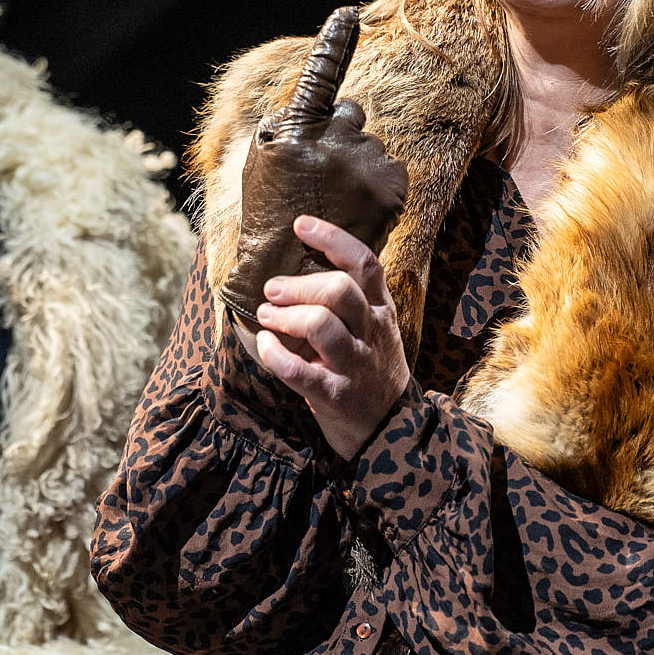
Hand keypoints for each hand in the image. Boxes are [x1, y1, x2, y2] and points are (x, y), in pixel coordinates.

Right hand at [220, 7, 407, 326]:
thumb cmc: (270, 213)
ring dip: (356, 163)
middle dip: (338, 134)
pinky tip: (355, 207)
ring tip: (334, 200)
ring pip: (368, 145)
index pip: (319, 76)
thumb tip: (318, 104)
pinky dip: (375, 183)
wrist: (293, 271)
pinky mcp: (393, 187)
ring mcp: (368, 165)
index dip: (334, 42)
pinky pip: (388, 168)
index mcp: (297, 132)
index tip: (348, 15)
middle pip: (349, 114)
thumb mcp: (261, 161)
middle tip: (319, 174)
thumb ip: (288, 126)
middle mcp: (337, 142)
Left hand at [251, 214, 411, 459]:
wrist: (389, 429)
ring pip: (321, 324)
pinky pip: (299, 370)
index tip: (300, 225)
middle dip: (299, 284)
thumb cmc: (368, 371)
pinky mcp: (335, 395)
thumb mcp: (372, 330)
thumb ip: (347, 302)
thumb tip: (294, 270)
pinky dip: (274, 354)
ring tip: (266, 316)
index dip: (332, 238)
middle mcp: (372, 333)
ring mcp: (356, 364)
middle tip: (272, 290)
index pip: (364, 263)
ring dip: (285, 316)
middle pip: (339, 290)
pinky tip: (264, 344)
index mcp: (381, 311)